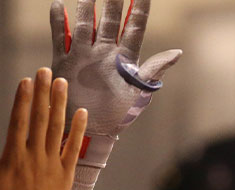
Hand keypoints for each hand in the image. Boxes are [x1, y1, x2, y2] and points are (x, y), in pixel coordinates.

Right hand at [0, 69, 87, 189]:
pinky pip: (74, 148)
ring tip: (62, 83)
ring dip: (60, 104)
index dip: (23, 99)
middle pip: (40, 118)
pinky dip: (78, 130)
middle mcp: (34, 156)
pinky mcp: (66, 175)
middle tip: (46, 71)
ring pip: (57, 128)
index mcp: (13, 157)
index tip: (27, 80)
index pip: (19, 120)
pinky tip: (81, 113)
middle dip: (43, 93)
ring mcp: (52, 165)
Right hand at [51, 0, 180, 189]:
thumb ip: (154, 70)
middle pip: (110, 19)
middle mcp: (106, 52)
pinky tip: (57, 7)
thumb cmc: (120, 115)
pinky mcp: (66, 62)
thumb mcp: (140, 93)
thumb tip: (177, 52)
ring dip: (86, 8)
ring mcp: (85, 55)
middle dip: (112, 1)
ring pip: (86, 24)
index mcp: (126, 58)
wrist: (92, 131)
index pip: (135, 25)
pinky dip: (59, 23)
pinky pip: (61, 38)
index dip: (139, 7)